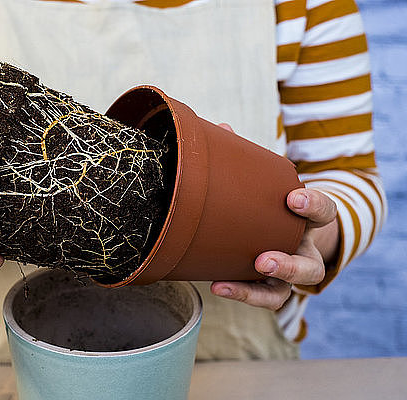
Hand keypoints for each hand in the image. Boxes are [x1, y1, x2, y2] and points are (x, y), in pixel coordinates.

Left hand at [210, 124, 339, 309]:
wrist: (277, 232)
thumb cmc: (268, 204)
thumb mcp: (265, 184)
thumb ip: (247, 161)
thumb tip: (223, 128)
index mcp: (305, 222)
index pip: (324, 213)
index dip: (313, 206)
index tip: (292, 198)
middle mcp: (301, 251)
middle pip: (310, 268)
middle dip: (290, 265)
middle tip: (264, 259)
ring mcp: (284, 275)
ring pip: (286, 292)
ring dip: (261, 289)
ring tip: (233, 282)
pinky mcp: (265, 288)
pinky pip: (260, 297)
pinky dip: (241, 292)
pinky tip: (216, 285)